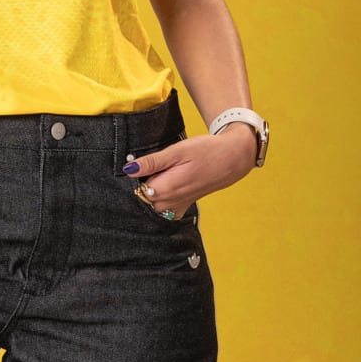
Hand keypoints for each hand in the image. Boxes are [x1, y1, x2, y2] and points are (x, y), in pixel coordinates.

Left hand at [123, 123, 255, 218]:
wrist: (231, 159)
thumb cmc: (205, 151)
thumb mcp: (177, 151)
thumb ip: (152, 162)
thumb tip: (129, 169)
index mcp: (166, 188)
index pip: (136, 188)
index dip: (137, 177)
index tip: (146, 166)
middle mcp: (170, 202)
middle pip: (142, 198)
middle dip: (144, 185)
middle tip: (158, 168)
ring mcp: (177, 207)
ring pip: (152, 204)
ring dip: (153, 191)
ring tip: (166, 174)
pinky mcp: (183, 207)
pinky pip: (164, 210)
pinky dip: (162, 200)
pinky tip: (169, 186)